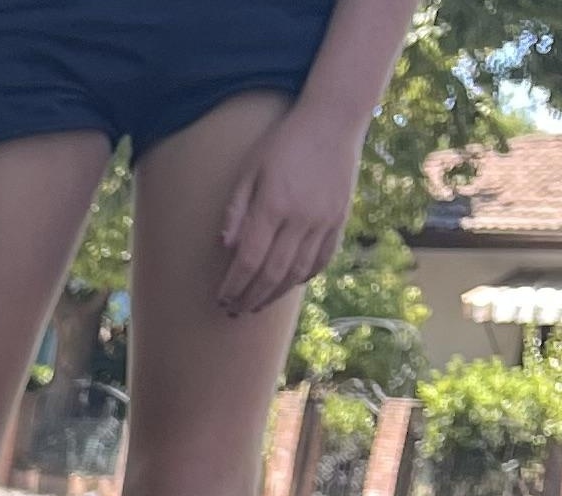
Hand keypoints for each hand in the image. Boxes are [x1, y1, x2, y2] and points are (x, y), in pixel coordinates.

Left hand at [217, 97, 365, 316]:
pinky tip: (289, 284)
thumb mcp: (251, 168)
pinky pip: (323, 259)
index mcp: (274, 204)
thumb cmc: (284, 142)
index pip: (249, 259)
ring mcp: (324, 220)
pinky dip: (304, 276)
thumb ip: (237, 208)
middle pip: (272, 273)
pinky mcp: (340, 218)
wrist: (334, 119)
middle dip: (250, 297)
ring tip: (256, 304)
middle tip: (234, 310)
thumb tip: (227, 247)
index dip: (234, 285)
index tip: (221, 298)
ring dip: (275, 294)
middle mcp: (301, 218)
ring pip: (298, 272)